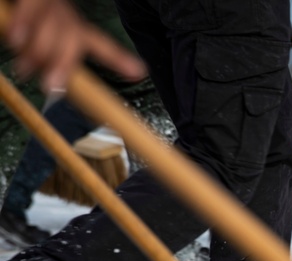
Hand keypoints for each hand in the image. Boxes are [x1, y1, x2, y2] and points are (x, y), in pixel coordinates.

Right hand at [4, 0, 145, 91]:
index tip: (139, 73)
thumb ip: (55, 63)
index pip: (102, 46)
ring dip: (39, 51)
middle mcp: (68, 18)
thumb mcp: (49, 44)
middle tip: (50, 86)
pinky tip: (17, 40)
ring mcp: (52, 6)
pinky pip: (31, 8)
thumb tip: (51, 87)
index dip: (119, 60)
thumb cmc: (35, 25)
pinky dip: (24, 25)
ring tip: (24, 69)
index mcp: (77, 31)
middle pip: (73, 39)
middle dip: (63, 64)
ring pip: (53, 27)